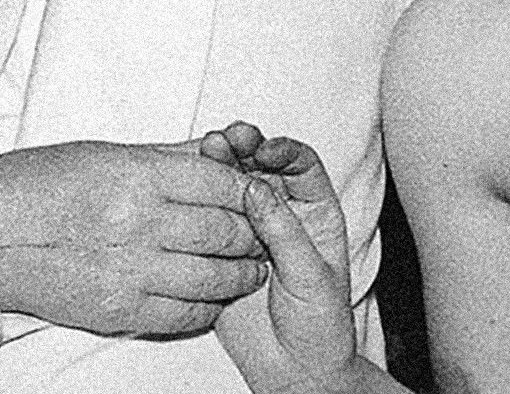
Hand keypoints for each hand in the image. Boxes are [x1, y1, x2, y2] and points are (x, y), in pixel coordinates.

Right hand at [0, 140, 266, 335]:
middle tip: (262, 232)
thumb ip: (164, 156)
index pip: (221, 184)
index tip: (258, 194)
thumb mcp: (102, 152)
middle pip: (227, 232)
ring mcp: (130, 272)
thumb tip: (213, 150)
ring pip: (215, 279)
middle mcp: (138, 224)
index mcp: (135, 176)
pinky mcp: (119, 311)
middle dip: (254, 233)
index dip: (250, 190)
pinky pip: (185, 315)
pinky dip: (208, 306)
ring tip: (249, 266)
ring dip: (242, 273)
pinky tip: (211, 295)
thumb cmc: (33, 185)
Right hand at [204, 125, 397, 392]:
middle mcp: (282, 216)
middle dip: (244, 149)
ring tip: (206, 152)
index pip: (300, 166)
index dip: (283, 150)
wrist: (295, 370)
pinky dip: (200, 201)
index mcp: (314, 213)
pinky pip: (211, 219)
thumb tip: (254, 188)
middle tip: (228, 139)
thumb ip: (284, 232)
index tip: (265, 149)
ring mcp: (250, 231)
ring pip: (233, 188)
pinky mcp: (222, 251)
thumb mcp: (311, 275)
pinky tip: (190, 188)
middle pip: (261, 168)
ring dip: (220, 168)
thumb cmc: (319, 326)